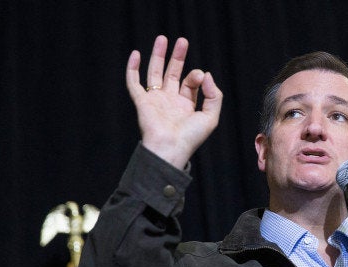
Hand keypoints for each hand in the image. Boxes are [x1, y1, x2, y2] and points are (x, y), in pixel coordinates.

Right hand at [126, 35, 222, 168]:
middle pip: (172, 73)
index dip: (196, 75)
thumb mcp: (211, 116)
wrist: (170, 147)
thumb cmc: (191, 137)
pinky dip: (132, 68)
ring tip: (162, 38)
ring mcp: (155, 100)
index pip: (190, 82)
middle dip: (177, 57)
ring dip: (158, 55)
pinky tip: (135, 53)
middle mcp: (170, 101)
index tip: (200, 76)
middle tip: (182, 40)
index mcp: (186, 105)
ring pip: (154, 72)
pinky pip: (134, 83)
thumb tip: (206, 74)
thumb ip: (214, 95)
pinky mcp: (142, 102)